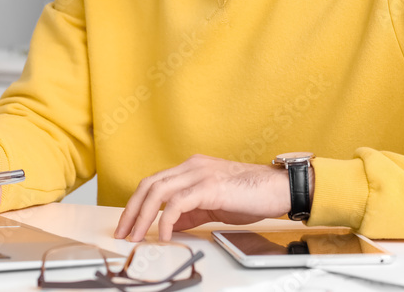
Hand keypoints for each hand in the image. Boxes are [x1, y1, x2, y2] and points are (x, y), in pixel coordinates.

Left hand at [114, 154, 290, 241]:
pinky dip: (165, 220)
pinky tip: (163, 235)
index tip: (128, 225)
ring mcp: (200, 174)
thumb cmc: (252, 195)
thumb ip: (190, 212)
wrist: (279, 189)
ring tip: (136, 236)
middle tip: (123, 232)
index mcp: (192, 167)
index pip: (154, 182)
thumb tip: (169, 225)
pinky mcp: (209, 187)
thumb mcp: (214, 204)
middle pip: (149, 184)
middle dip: (132, 210)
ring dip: (142, 216)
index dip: (137, 204)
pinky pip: (178, 203)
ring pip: (159, 191)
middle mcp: (193, 166)